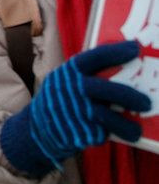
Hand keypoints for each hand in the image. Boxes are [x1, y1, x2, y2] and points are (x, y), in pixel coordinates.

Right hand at [1, 41, 150, 175]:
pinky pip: (98, 133)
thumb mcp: (66, 83)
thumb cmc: (61, 101)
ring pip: (104, 116)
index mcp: (68, 72)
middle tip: (147, 103)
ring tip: (135, 130)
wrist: (35, 130)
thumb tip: (130, 73)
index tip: (135, 48)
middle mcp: (68, 89)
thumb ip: (88, 77)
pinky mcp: (74, 132)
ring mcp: (70, 111)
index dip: (115, 52)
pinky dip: (104, 135)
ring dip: (125, 124)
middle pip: (103, 88)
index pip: (94, 57)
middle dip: (128, 95)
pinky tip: (104, 135)